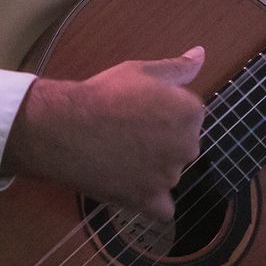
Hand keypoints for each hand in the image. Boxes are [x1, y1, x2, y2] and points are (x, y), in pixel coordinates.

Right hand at [2, 46, 205, 220]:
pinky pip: (163, 210)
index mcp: (191, 113)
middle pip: (182, 145)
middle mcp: (188, 146)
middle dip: (163, 141)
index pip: (188, 116)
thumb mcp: (141, 70)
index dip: (164, 113)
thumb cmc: (102, 94)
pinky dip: (154, 204)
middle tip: (129, 133)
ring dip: (154, 168)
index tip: (140, 111)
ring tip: (120, 156)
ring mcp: (169, 176)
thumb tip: (201, 54)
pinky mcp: (148, 199)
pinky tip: (139, 193)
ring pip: (170, 174)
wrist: (64, 127)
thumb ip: (178, 67)